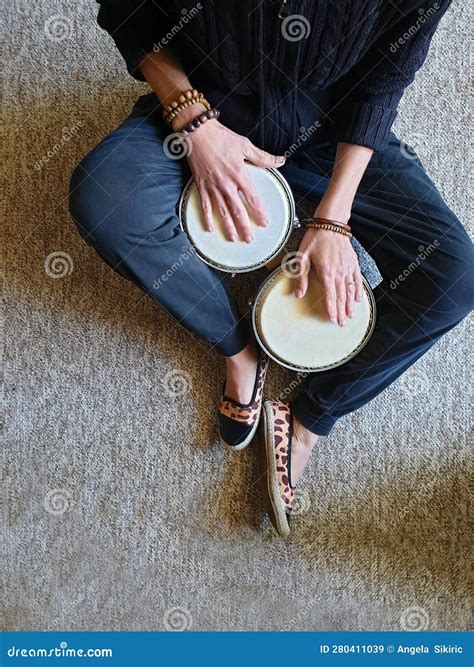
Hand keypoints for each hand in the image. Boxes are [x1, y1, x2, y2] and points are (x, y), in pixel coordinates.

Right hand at [180, 117, 284, 241]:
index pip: (252, 198)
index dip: (259, 212)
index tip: (264, 222)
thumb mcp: (245, 145)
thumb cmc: (221, 137)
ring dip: (228, 227)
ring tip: (234, 239)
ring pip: (222, 211)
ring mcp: (213, 187)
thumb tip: (280, 160)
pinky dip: (207, 218)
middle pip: (237, 210)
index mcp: (240, 175)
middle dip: (244, 226)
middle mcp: (227, 184)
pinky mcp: (201, 186)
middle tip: (249, 239)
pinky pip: (205, 206)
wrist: (198, 132)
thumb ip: (263, 157)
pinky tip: (211, 229)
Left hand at [294, 228, 362, 325]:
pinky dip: (358, 290)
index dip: (331, 309)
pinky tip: (358, 299)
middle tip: (341, 323)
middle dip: (341, 312)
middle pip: (341, 296)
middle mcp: (339, 272)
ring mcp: (348, 268)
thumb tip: (298, 294)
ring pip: (350, 290)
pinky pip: (357, 280)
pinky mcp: (353, 262)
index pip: (330, 296)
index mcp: (326, 272)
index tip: (332, 319)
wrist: (331, 224)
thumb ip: (301, 277)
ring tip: (350, 316)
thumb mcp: (302, 257)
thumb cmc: (315, 238)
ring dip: (350, 305)